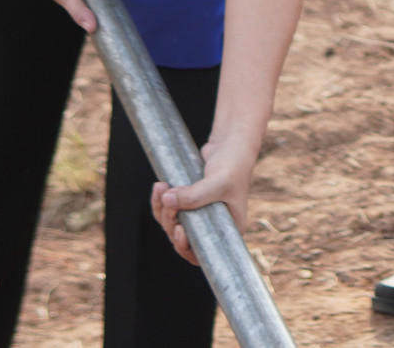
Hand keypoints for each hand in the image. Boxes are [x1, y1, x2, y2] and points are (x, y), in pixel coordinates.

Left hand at [150, 136, 255, 265]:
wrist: (232, 141)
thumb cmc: (234, 163)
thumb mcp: (219, 181)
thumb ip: (194, 195)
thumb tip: (167, 200)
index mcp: (228, 229)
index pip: (203, 252)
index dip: (186, 249)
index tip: (180, 230)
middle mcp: (213, 225)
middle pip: (182, 237)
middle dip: (170, 221)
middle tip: (170, 200)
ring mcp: (200, 213)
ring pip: (172, 224)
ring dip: (162, 210)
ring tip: (162, 187)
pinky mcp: (189, 200)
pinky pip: (169, 209)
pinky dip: (159, 200)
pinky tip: (159, 186)